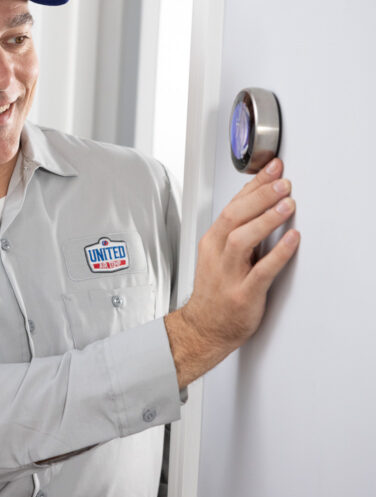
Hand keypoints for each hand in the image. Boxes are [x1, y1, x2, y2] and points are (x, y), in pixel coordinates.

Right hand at [164, 158, 299, 387]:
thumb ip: (238, 232)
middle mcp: (217, 255)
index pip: (231, 205)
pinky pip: (262, 271)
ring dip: (266, 219)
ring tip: (287, 204)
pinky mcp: (243, 294)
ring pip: (243, 239)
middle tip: (282, 182)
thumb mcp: (219, 255)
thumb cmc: (215, 292)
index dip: (253, 185)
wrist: (204, 328)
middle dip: (259, 196)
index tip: (272, 169)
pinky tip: (292, 239)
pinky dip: (278, 253)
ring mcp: (229, 274)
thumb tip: (264, 203)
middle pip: (234, 217)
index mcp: (211, 242)